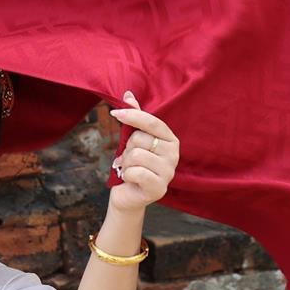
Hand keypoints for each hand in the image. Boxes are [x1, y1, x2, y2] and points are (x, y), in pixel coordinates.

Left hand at [108, 92, 178, 214]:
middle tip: (129, 159)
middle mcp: (174, 154)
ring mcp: (169, 172)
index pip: (152, 122)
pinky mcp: (160, 188)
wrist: (128, 195)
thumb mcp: (132, 139)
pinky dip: (126, 175)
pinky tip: (130, 179)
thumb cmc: (132, 164)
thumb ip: (134, 117)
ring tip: (130, 169)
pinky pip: (136, 173)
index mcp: (170, 139)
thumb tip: (127, 94)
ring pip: (136, 155)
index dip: (132, 115)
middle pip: (140, 139)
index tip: (114, 113)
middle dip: (127, 148)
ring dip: (126, 163)